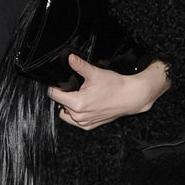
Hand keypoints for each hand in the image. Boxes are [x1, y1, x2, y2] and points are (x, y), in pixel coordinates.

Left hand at [49, 55, 169, 129]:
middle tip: (74, 88)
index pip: (54, 95)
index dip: (54, 87)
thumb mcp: (95, 73)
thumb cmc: (116, 86)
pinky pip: (75, 121)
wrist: (130, 96)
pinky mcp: (89, 126)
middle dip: (64, 95)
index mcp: (78, 103)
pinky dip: (76, 114)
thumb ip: (80, 65)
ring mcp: (84, 122)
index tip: (57, 83)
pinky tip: (85, 105)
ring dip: (69, 106)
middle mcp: (79, 116)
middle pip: (60, 104)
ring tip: (79, 96)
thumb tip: (70, 58)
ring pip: (66, 114)